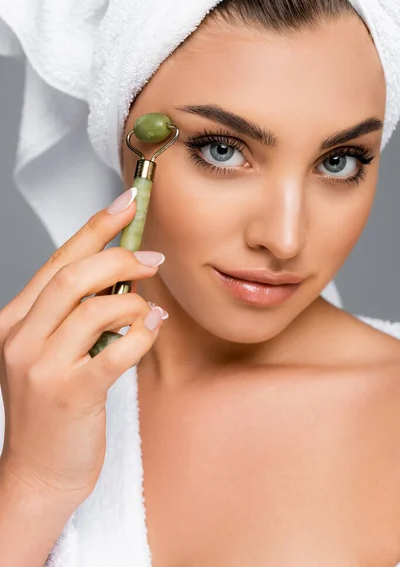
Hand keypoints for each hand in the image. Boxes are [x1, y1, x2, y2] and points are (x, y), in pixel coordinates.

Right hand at [0, 193, 166, 504]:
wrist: (40, 472)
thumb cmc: (54, 409)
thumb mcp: (54, 352)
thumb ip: (79, 313)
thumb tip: (126, 271)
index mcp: (14, 320)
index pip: (57, 259)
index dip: (96, 226)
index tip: (127, 203)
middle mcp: (20, 337)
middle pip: (75, 275)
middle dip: (122, 258)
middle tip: (153, 259)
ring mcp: (41, 367)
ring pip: (97, 307)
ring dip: (134, 301)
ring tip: (147, 310)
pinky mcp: (71, 394)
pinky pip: (118, 348)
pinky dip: (143, 332)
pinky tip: (152, 328)